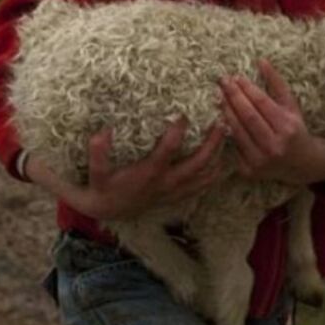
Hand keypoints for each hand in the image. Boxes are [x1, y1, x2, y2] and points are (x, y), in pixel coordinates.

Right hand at [82, 117, 226, 220]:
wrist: (109, 211)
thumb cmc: (103, 187)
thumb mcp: (96, 173)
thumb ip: (98, 154)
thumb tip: (102, 132)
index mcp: (149, 173)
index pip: (167, 152)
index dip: (176, 133)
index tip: (184, 114)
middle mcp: (166, 183)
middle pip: (197, 164)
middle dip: (211, 144)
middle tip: (221, 121)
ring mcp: (175, 191)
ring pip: (204, 175)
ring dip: (218, 156)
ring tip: (228, 134)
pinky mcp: (178, 195)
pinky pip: (202, 186)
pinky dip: (215, 173)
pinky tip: (224, 158)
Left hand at [219, 59, 324, 185]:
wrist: (301, 165)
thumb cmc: (294, 129)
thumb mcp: (291, 105)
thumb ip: (276, 83)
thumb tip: (261, 60)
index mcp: (287, 127)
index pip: (262, 103)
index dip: (247, 88)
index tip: (236, 76)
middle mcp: (275, 145)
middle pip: (247, 116)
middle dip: (233, 96)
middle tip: (222, 81)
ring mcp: (261, 160)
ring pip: (237, 131)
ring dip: (226, 111)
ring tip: (219, 95)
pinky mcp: (249, 171)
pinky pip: (234, 146)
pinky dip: (227, 130)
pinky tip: (222, 116)